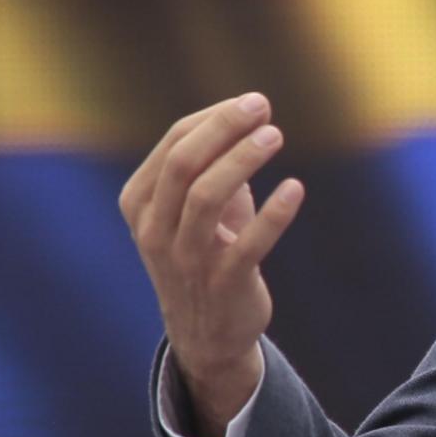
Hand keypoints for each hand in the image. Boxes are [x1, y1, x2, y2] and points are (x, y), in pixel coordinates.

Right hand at [119, 93, 305, 436]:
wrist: (207, 334)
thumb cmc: (205, 254)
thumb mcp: (197, 208)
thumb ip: (213, 164)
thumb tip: (250, 113)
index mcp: (140, 203)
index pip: (174, 145)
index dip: (214, 118)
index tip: (252, 102)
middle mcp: (154, 230)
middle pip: (183, 165)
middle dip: (224, 128)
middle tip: (262, 107)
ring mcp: (186, 259)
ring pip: (206, 198)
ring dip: (243, 160)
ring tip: (276, 136)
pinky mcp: (223, 284)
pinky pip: (248, 244)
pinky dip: (274, 214)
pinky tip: (295, 188)